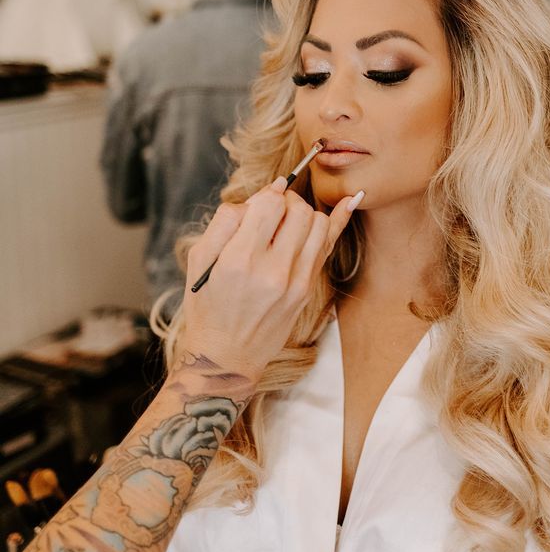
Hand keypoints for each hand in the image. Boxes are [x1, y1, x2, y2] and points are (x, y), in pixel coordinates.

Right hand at [176, 179, 361, 382]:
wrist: (226, 357)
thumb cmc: (207, 307)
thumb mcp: (199, 261)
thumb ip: (225, 222)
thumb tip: (259, 196)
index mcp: (239, 260)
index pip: (270, 204)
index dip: (266, 194)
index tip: (259, 203)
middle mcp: (272, 271)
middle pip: (299, 210)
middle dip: (287, 202)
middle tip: (273, 212)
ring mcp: (295, 283)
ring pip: (319, 223)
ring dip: (304, 214)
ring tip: (287, 223)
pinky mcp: (307, 290)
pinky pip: (329, 245)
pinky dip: (336, 221)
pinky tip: (349, 201)